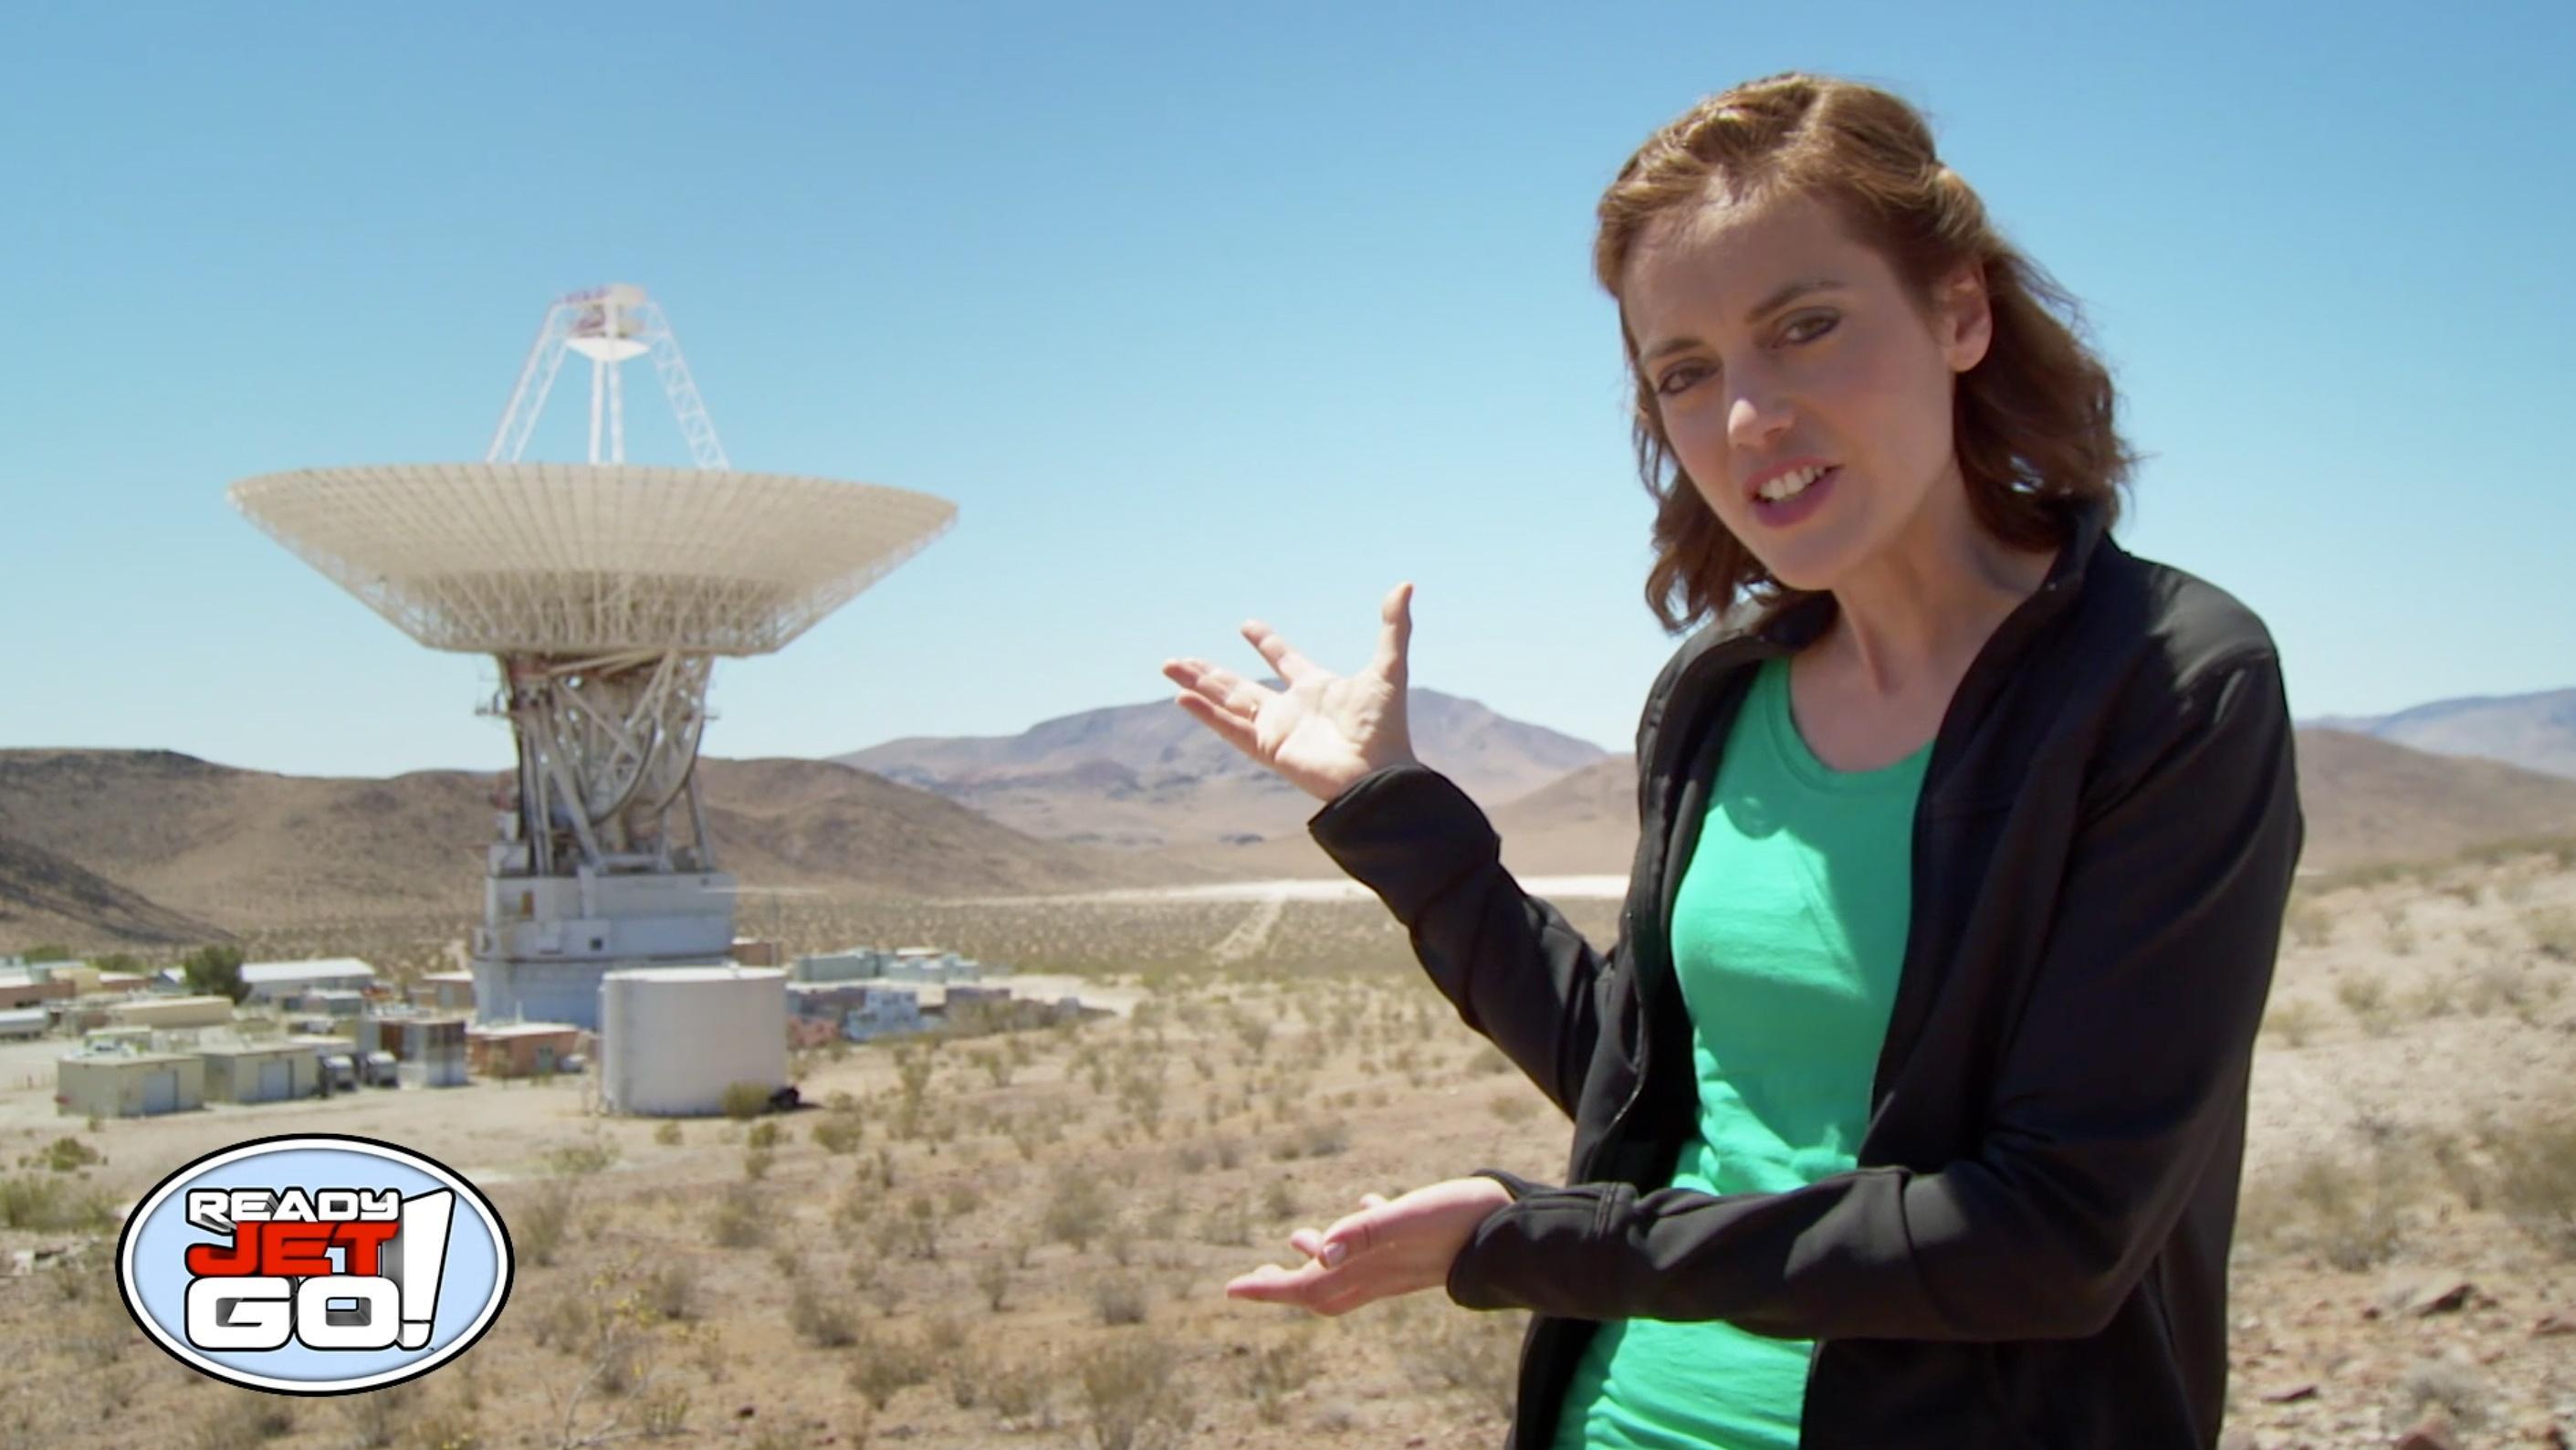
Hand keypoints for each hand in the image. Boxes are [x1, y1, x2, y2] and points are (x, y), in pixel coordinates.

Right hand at [1162, 582, 1419, 802]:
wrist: (1378, 774)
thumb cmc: (1385, 728)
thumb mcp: (1389, 668)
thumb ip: (1393, 627)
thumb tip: (1405, 585)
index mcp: (1316, 689)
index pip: (1285, 661)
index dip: (1266, 643)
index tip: (1246, 626)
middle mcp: (1291, 709)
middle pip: (1240, 685)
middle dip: (1209, 671)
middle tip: (1181, 657)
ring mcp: (1276, 730)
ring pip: (1226, 702)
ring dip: (1197, 684)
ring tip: (1168, 666)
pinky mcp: (1267, 748)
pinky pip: (1229, 727)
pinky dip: (1205, 713)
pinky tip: (1181, 697)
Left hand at [1223, 1175, 1512, 1315]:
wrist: (1518, 1229)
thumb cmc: (1462, 1218)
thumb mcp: (1409, 1216)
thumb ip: (1366, 1230)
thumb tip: (1319, 1250)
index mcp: (1371, 1268)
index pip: (1308, 1285)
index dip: (1269, 1286)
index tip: (1232, 1287)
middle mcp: (1383, 1273)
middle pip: (1322, 1288)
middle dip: (1285, 1283)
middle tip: (1252, 1277)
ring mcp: (1403, 1263)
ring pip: (1350, 1270)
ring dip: (1319, 1259)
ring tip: (1298, 1239)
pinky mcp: (1423, 1248)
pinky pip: (1381, 1246)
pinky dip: (1361, 1233)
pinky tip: (1365, 1206)